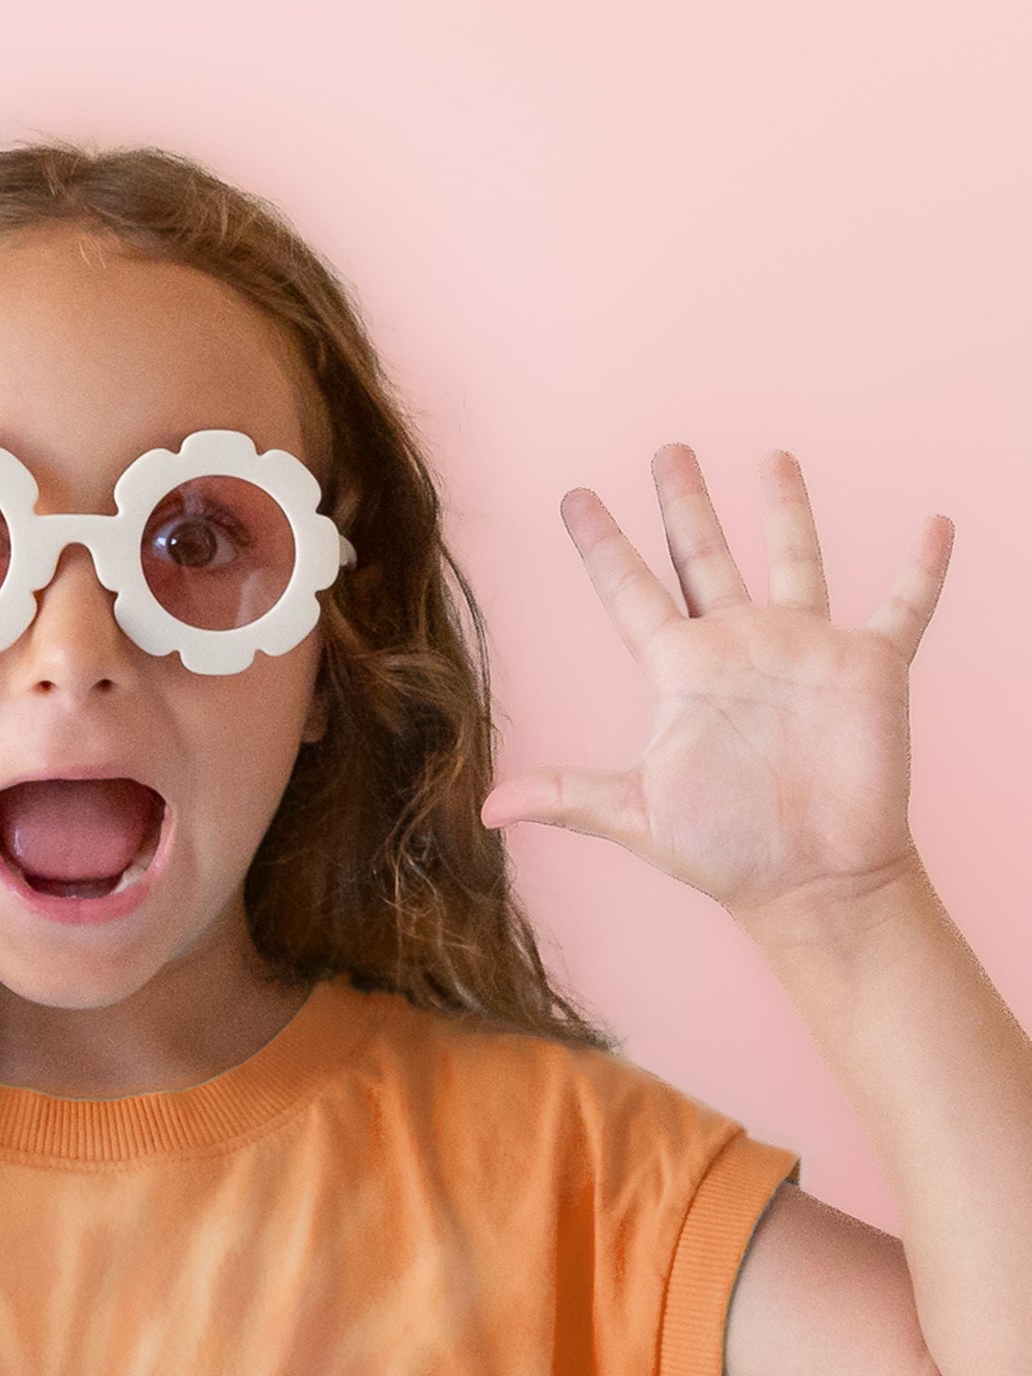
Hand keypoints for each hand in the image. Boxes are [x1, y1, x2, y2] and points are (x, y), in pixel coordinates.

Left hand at [478, 444, 953, 937]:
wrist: (810, 881)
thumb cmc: (723, 852)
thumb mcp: (634, 815)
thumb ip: (565, 796)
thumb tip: (484, 811)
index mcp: (682, 672)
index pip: (631, 591)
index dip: (603, 545)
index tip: (573, 497)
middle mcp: (738, 648)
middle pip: (704, 556)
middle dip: (685, 504)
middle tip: (666, 449)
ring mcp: (804, 653)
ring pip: (794, 560)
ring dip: (785, 510)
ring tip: (771, 456)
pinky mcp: (870, 669)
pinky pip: (904, 606)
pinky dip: (920, 568)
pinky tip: (935, 525)